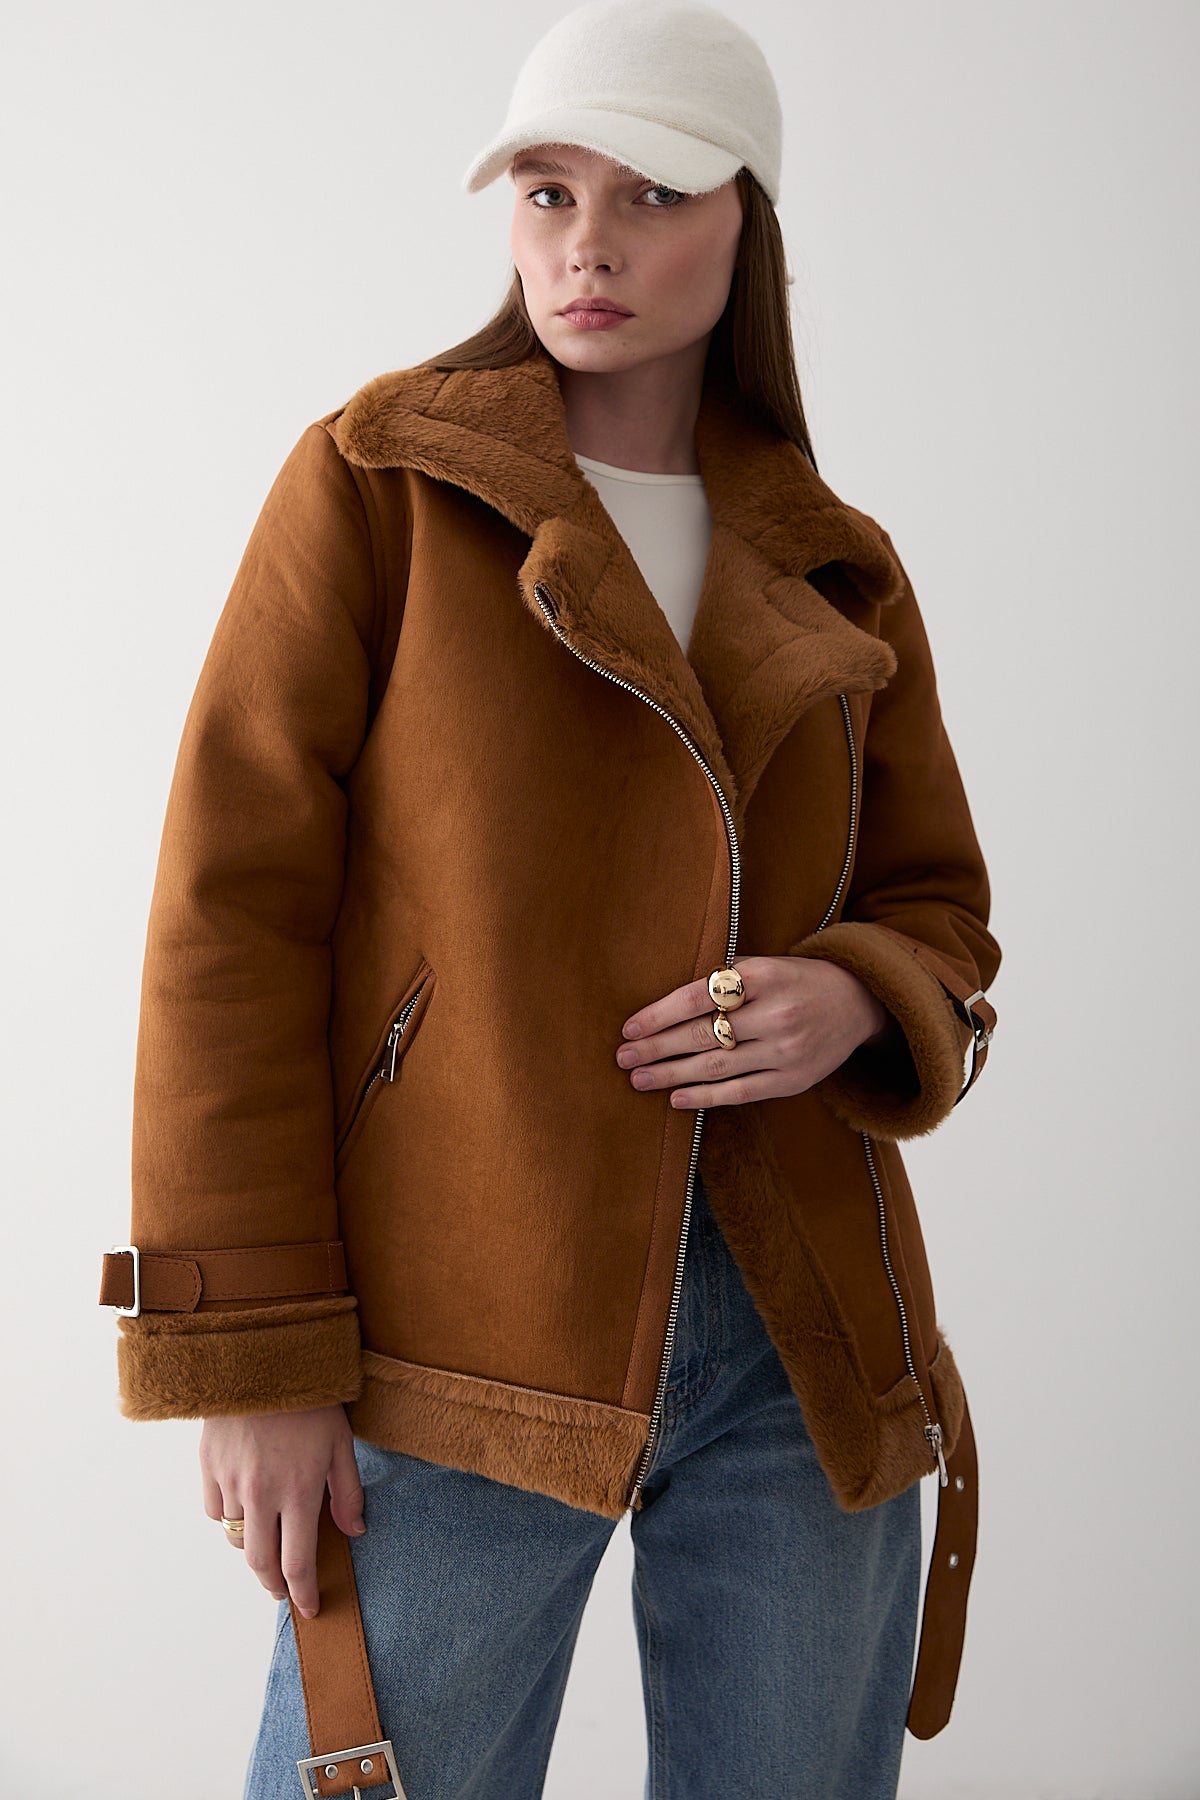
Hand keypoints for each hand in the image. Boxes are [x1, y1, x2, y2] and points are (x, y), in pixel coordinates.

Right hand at [200, 1403, 365, 1616]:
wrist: (264, 1358)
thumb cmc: (311, 1400)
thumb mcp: (342, 1443)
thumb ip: (348, 1492)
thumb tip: (355, 1531)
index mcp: (297, 1492)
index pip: (297, 1563)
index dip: (304, 1594)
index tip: (310, 1607)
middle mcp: (260, 1494)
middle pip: (259, 1563)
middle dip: (273, 1585)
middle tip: (285, 1588)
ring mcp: (230, 1481)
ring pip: (235, 1536)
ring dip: (252, 1546)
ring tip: (268, 1538)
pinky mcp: (208, 1466)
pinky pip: (214, 1510)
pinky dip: (228, 1517)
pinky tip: (244, 1504)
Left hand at [615, 954, 896, 1110]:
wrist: (857, 1003)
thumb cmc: (795, 980)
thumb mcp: (764, 965)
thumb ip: (722, 980)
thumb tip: (660, 1005)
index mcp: (765, 976)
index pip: (699, 997)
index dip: (659, 1014)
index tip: (628, 1028)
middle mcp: (777, 1014)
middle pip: (703, 1034)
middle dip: (657, 1048)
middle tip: (623, 1057)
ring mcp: (787, 1051)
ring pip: (717, 1066)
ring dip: (671, 1074)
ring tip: (638, 1079)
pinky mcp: (793, 1080)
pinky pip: (740, 1092)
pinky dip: (705, 1096)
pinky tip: (675, 1098)